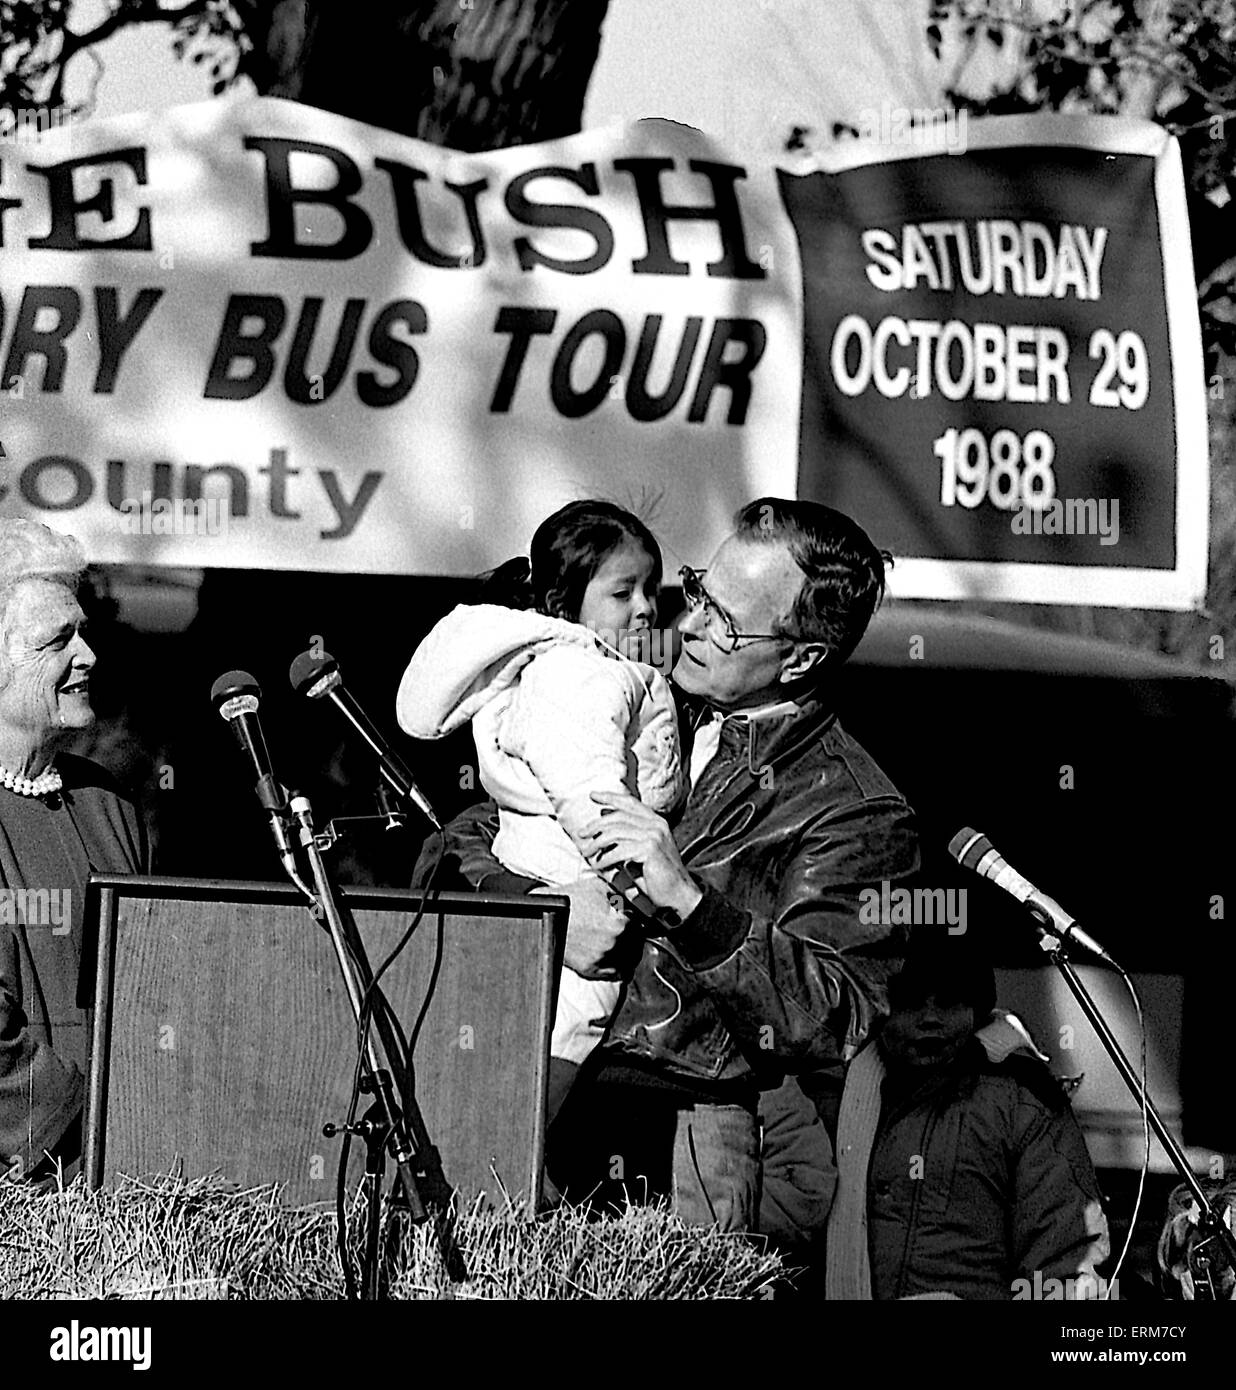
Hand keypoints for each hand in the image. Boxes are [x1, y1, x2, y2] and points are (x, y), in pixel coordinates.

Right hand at [531, 875, 630, 980]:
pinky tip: (614, 956)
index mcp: (619, 922)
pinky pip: (617, 974)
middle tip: (625, 929)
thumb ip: (623, 894)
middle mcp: (613, 943)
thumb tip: (638, 897)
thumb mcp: (599, 886)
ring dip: (629, 952)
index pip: (643, 925)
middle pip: (638, 943)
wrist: (544, 915)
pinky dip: (619, 967)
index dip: (638, 920)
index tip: (633, 919)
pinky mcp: (591, 969)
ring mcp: (602, 958)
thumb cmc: (569, 899)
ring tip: (620, 943)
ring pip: (631, 961)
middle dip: (633, 935)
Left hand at [582, 790, 702, 923]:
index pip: (630, 803)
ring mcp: (654, 835)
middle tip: (582, 833)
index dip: (610, 797)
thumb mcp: (644, 851)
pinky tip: (600, 865)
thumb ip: (630, 839)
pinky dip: (606, 858)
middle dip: (596, 824)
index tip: (594, 796)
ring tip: (588, 853)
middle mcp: (656, 824)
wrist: (679, 894)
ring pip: (615, 832)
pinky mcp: (650, 849)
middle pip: (618, 816)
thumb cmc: (659, 877)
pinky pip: (619, 849)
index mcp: (657, 821)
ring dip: (597, 843)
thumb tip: (603, 833)